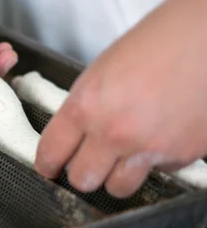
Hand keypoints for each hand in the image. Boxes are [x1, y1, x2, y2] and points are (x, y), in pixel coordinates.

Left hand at [35, 0, 206, 197]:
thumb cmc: (161, 39)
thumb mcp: (103, 70)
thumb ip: (85, 107)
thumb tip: (75, 135)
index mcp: (85, 106)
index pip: (50, 153)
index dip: (46, 164)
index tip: (49, 167)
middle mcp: (113, 133)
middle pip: (82, 180)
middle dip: (83, 172)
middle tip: (90, 161)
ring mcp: (147, 148)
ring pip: (118, 188)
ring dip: (118, 176)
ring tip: (126, 155)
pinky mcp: (180, 155)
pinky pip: (157, 173)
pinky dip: (156, 162)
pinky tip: (162, 135)